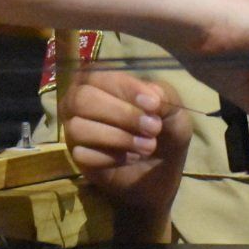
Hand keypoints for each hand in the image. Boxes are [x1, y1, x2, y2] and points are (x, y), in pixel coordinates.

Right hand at [60, 69, 191, 234]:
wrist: (161, 174)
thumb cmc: (163, 133)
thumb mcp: (173, 111)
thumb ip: (164, 96)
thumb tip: (150, 95)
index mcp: (101, 80)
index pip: (99, 74)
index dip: (125, 88)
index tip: (153, 105)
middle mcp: (80, 101)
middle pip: (82, 99)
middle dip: (121, 114)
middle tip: (153, 129)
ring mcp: (75, 129)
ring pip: (78, 127)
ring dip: (117, 137)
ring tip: (147, 147)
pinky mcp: (77, 157)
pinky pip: (82, 154)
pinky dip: (110, 157)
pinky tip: (130, 158)